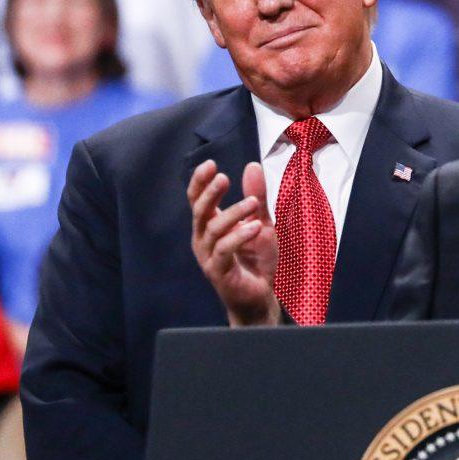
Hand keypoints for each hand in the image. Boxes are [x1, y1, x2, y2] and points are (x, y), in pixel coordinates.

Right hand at [188, 159, 279, 325]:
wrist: (260, 295)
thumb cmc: (256, 259)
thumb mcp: (260, 222)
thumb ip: (256, 197)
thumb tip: (252, 166)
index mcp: (209, 225)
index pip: (198, 199)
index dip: (200, 182)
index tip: (211, 164)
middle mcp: (203, 239)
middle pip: (199, 211)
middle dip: (210, 193)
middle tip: (223, 178)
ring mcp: (208, 256)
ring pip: (214, 229)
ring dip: (233, 213)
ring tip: (253, 203)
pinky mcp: (218, 271)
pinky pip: (224, 250)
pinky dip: (239, 237)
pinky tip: (254, 227)